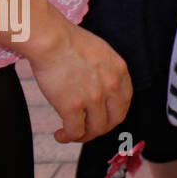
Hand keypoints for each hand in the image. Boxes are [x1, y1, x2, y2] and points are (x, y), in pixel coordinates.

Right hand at [27, 21, 131, 142]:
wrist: (51, 40)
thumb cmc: (69, 41)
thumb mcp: (101, 51)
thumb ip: (106, 69)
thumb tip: (99, 83)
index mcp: (120, 70)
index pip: (125, 101)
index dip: (114, 113)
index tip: (102, 116)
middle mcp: (111, 86)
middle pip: (115, 119)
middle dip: (101, 127)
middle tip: (87, 128)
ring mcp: (93, 97)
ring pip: (96, 129)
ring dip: (84, 135)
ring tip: (70, 133)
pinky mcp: (72, 106)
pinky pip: (75, 132)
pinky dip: (68, 137)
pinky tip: (60, 134)